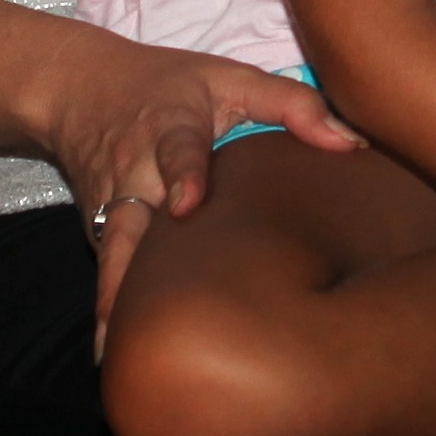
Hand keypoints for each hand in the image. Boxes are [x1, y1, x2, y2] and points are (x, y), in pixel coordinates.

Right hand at [0, 18, 362, 346]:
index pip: (177, 151)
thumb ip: (293, 105)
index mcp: (170, 126)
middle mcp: (134, 171)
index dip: (183, 177)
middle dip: (134, 266)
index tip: (185, 205)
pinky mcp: (100, 230)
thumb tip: (353, 144)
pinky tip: (117, 355)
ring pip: (113, 255)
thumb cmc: (173, 85)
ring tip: (118, 358)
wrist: (81, 88)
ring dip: (113, 303)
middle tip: (141, 318)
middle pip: (133, 220)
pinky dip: (109, 309)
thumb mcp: (231, 77)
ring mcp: (111, 205)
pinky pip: (108, 270)